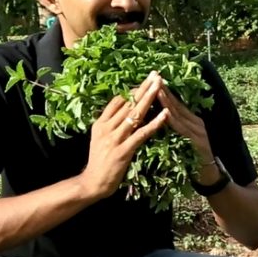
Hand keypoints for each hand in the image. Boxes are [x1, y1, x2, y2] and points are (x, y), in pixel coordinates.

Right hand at [79, 72, 168, 200]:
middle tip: (156, 74)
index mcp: (100, 123)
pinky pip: (141, 134)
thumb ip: (110, 124)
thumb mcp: (99, 138)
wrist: (93, 182)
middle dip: (144, 87)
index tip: (146, 80)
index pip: (118, 100)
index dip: (132, 89)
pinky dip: (154, 123)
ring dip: (150, 98)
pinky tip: (165, 114)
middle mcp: (106, 127)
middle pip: (128, 103)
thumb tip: (123, 110)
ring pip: (135, 114)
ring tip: (161, 86)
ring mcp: (115, 138)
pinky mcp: (124, 150)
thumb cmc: (99, 161)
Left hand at [156, 83, 213, 168]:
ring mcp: (198, 132)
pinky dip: (174, 121)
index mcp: (192, 121)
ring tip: (156, 90)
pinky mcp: (198, 142)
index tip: (152, 80)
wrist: (208, 177)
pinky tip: (166, 113)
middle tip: (152, 78)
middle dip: (164, 91)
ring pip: (179, 114)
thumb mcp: (183, 140)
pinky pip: (183, 130)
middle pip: (177, 105)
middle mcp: (197, 123)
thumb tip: (159, 116)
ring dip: (167, 102)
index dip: (164, 91)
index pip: (176, 103)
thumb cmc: (192, 160)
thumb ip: (175, 128)